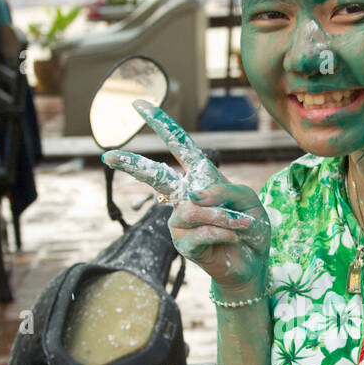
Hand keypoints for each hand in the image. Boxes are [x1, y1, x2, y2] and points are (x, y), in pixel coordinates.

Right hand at [102, 102, 270, 292]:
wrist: (254, 260)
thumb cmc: (249, 225)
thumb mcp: (247, 199)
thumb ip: (225, 190)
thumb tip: (195, 194)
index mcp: (200, 177)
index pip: (179, 145)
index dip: (161, 123)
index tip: (138, 103)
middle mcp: (184, 196)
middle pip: (154, 175)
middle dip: (132, 164)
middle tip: (109, 156)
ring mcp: (180, 220)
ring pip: (194, 209)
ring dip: (223, 216)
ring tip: (241, 225)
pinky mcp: (183, 243)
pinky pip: (200, 231)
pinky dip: (222, 232)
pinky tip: (233, 237)